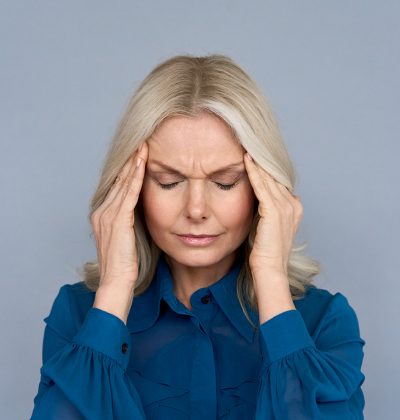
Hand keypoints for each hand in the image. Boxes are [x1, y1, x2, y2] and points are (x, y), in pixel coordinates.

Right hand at [91, 141, 147, 322]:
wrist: (116, 282)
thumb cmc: (125, 264)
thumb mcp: (128, 237)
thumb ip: (131, 221)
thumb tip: (142, 210)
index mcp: (102, 215)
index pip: (117, 186)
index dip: (128, 170)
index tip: (139, 154)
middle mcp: (102, 211)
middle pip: (118, 180)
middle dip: (131, 161)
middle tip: (141, 142)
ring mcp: (107, 215)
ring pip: (123, 183)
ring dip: (133, 163)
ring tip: (143, 146)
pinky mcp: (117, 220)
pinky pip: (128, 194)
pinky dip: (135, 177)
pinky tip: (142, 164)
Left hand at [243, 152, 302, 276]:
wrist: (270, 269)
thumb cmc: (265, 251)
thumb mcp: (267, 226)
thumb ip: (267, 211)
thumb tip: (258, 200)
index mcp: (294, 208)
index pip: (278, 183)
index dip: (266, 170)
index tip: (254, 155)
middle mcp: (293, 204)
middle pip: (274, 177)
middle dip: (261, 162)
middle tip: (249, 144)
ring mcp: (285, 207)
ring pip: (268, 178)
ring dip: (257, 162)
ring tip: (247, 147)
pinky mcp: (274, 210)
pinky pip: (261, 186)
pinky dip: (253, 172)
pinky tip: (245, 160)